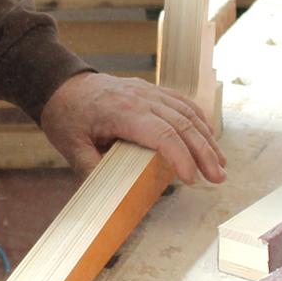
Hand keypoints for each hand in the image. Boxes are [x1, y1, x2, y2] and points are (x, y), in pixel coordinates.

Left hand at [39, 72, 226, 184]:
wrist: (61, 84)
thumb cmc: (66, 116)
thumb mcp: (71, 147)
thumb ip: (92, 169)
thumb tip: (110, 196)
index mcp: (122, 112)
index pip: (162, 134)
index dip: (181, 156)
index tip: (191, 179)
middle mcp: (141, 98)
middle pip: (182, 124)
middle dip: (204, 152)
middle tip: (218, 178)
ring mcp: (148, 92)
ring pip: (186, 113)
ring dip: (206, 138)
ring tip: (220, 164)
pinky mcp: (151, 91)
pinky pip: (181, 102)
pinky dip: (198, 119)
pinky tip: (209, 136)